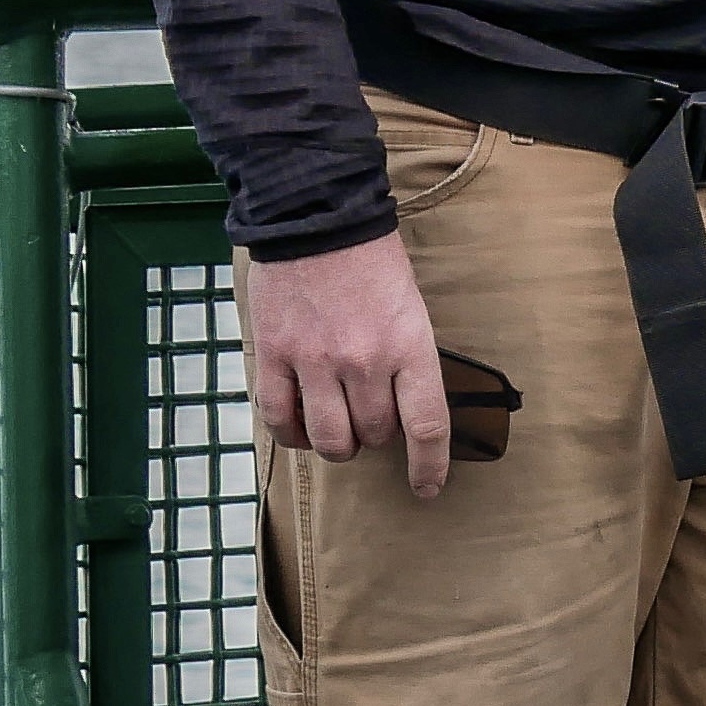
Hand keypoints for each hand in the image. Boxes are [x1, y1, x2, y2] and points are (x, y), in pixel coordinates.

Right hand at [244, 232, 453, 498]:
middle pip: (374, 435)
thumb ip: (406, 361)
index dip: (430, 467)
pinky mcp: (275, 355)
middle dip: (377, 437)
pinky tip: (299, 425)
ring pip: (329, 439)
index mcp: (409, 346)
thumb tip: (403, 412)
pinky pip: (280, 419)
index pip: (426, 426)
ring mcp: (315, 361)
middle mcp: (364, 361)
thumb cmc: (371, 262)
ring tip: (337, 426)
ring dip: (337, 443)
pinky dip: (291, 433)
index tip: (428, 489)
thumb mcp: (411, 309)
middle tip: (371, 417)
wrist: (316, 217)